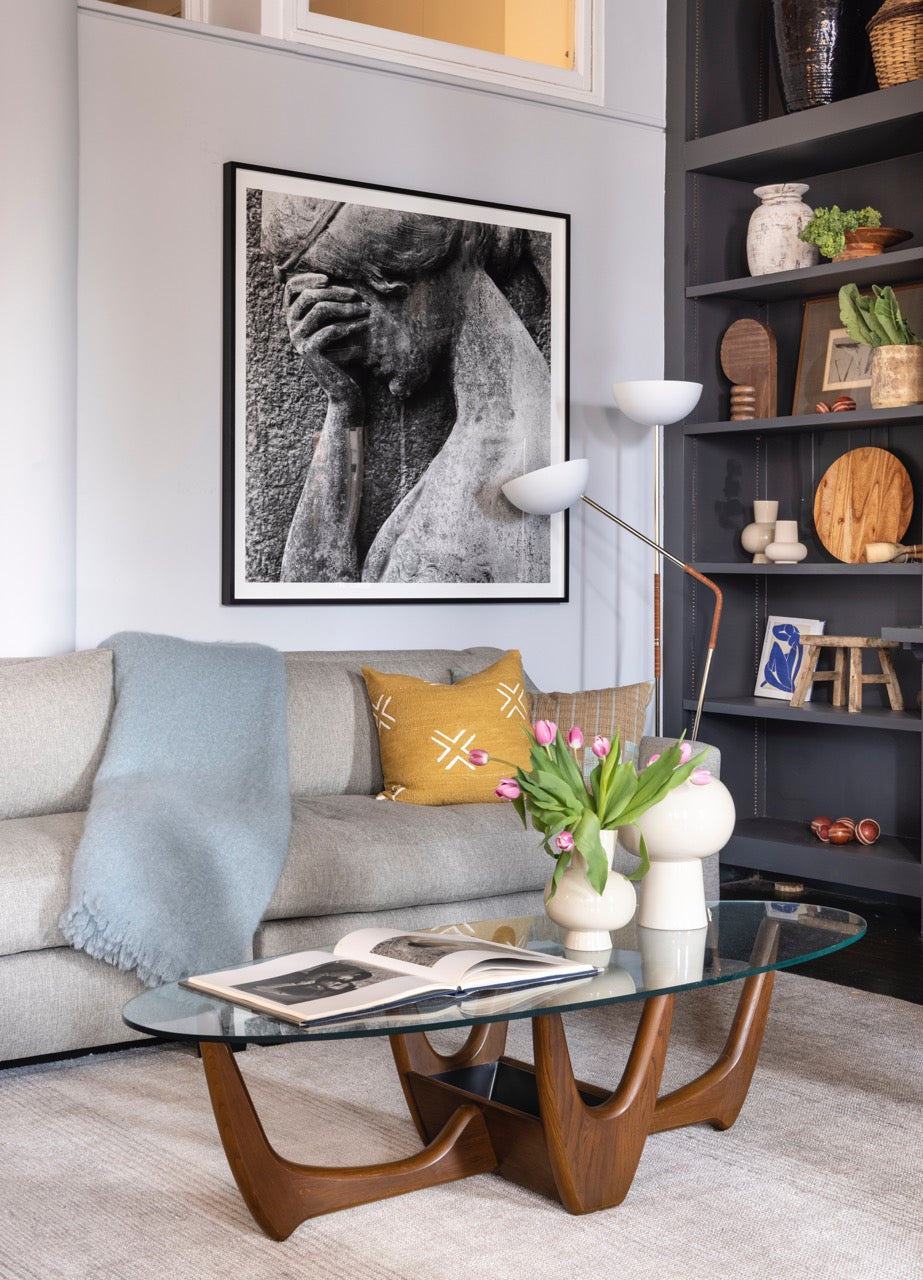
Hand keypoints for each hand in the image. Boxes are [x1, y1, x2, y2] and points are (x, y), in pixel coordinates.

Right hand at [282, 272, 368, 407]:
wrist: (345, 389)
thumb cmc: (345, 353)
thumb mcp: (339, 324)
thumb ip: (334, 303)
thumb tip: (341, 275)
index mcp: (294, 317)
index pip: (291, 288)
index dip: (308, 278)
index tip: (330, 278)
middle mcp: (291, 327)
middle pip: (309, 295)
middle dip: (337, 292)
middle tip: (359, 297)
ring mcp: (298, 340)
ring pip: (321, 310)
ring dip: (347, 307)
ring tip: (367, 311)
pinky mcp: (309, 352)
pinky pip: (331, 330)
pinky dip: (351, 326)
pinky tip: (365, 326)